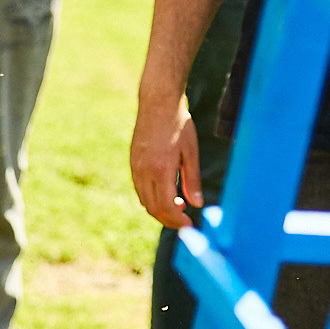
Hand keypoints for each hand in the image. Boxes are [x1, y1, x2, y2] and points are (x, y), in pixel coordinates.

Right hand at [130, 93, 202, 227]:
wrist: (157, 104)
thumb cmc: (178, 125)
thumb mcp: (191, 152)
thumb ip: (192, 180)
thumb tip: (197, 204)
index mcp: (160, 169)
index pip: (166, 206)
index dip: (177, 220)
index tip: (189, 224)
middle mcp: (144, 171)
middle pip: (152, 208)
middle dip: (168, 219)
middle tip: (184, 220)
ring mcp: (135, 168)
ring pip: (144, 200)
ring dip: (159, 209)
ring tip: (178, 206)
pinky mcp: (133, 163)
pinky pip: (140, 189)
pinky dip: (151, 197)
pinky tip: (166, 192)